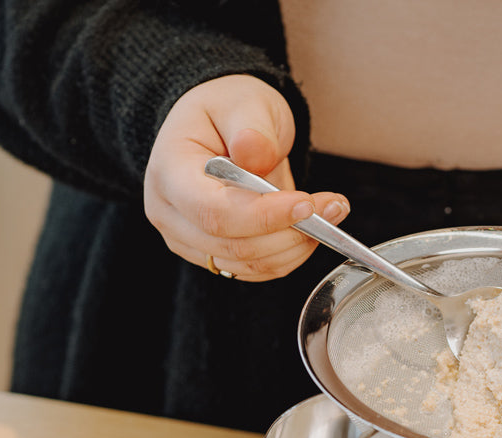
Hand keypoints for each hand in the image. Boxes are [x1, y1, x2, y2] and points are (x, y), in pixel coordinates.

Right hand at [143, 75, 349, 280]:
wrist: (220, 125)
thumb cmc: (229, 109)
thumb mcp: (245, 103)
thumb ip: (253, 130)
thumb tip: (255, 156)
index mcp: (168, 171)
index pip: (213, 211)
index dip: (262, 216)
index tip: (306, 204)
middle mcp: (167, 212)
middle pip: (232, 244)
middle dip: (289, 232)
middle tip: (333, 207)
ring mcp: (185, 238)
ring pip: (246, 263)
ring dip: (294, 246)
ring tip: (329, 213)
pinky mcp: (208, 253)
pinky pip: (253, 269)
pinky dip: (287, 255)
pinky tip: (309, 228)